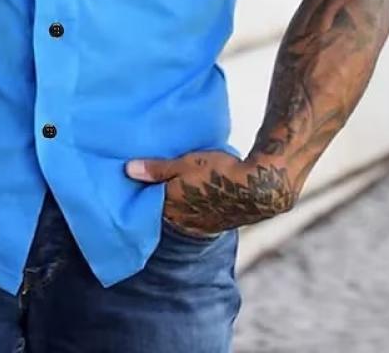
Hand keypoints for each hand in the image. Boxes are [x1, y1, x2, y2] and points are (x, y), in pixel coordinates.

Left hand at [125, 150, 296, 234]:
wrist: (260, 188)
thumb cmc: (219, 172)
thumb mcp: (185, 163)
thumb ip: (157, 169)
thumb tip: (128, 170)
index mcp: (172, 209)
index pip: (147, 206)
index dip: (142, 194)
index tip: (135, 183)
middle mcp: (185, 223)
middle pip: (164, 211)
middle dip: (159, 199)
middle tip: (153, 184)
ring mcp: (203, 226)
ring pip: (182, 215)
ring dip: (178, 203)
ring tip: (177, 187)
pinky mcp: (219, 224)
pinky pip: (198, 217)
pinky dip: (194, 207)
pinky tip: (198, 195)